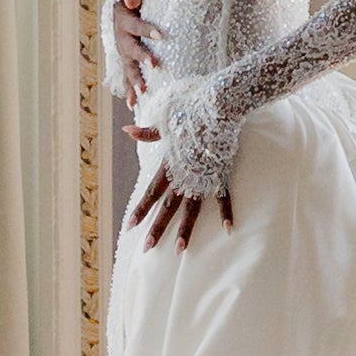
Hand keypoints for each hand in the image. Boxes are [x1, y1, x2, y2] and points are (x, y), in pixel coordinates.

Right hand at [109, 0, 158, 109]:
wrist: (119, 14)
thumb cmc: (133, 5)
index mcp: (126, 23)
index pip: (138, 26)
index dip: (148, 30)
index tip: (161, 35)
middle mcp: (122, 41)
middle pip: (132, 51)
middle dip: (142, 59)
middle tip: (154, 65)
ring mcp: (123, 55)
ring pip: (128, 69)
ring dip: (135, 81)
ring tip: (143, 92)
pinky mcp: (125, 65)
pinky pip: (126, 80)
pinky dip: (129, 92)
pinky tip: (133, 106)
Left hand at [126, 117, 232, 251]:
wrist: (218, 107)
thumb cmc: (191, 111)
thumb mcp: (166, 122)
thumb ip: (149, 133)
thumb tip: (127, 130)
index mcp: (170, 165)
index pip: (152, 192)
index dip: (141, 209)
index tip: (130, 225)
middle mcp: (184, 175)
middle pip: (168, 206)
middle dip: (158, 227)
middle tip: (149, 247)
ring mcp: (203, 177)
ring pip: (193, 209)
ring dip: (186, 229)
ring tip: (180, 249)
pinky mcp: (221, 174)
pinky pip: (224, 198)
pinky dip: (226, 213)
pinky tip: (228, 229)